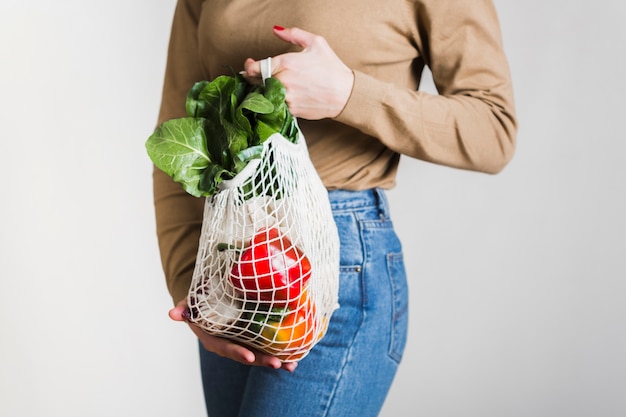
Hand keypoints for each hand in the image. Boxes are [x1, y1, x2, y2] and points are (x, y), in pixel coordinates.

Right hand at [169, 299, 297, 371]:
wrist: (210, 302)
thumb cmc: (201, 303)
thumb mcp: (191, 303)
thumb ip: (184, 308)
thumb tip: (172, 313)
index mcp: (214, 339)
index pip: (225, 348)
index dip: (237, 352)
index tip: (248, 356)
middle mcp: (229, 344)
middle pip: (246, 355)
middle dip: (261, 360)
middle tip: (277, 364)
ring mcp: (242, 343)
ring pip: (259, 355)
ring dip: (275, 361)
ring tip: (290, 365)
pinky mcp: (253, 339)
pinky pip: (266, 348)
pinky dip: (280, 354)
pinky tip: (295, 358)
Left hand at [242, 26, 353, 119]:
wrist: (345, 94)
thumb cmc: (332, 68)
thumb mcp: (316, 43)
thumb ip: (294, 34)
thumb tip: (277, 30)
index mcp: (285, 63)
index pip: (254, 68)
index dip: (249, 67)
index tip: (250, 66)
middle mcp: (282, 81)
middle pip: (256, 83)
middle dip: (256, 80)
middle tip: (262, 77)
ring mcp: (285, 98)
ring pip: (265, 97)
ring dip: (265, 92)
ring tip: (274, 88)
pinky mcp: (291, 111)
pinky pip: (275, 107)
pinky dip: (275, 103)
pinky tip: (283, 98)